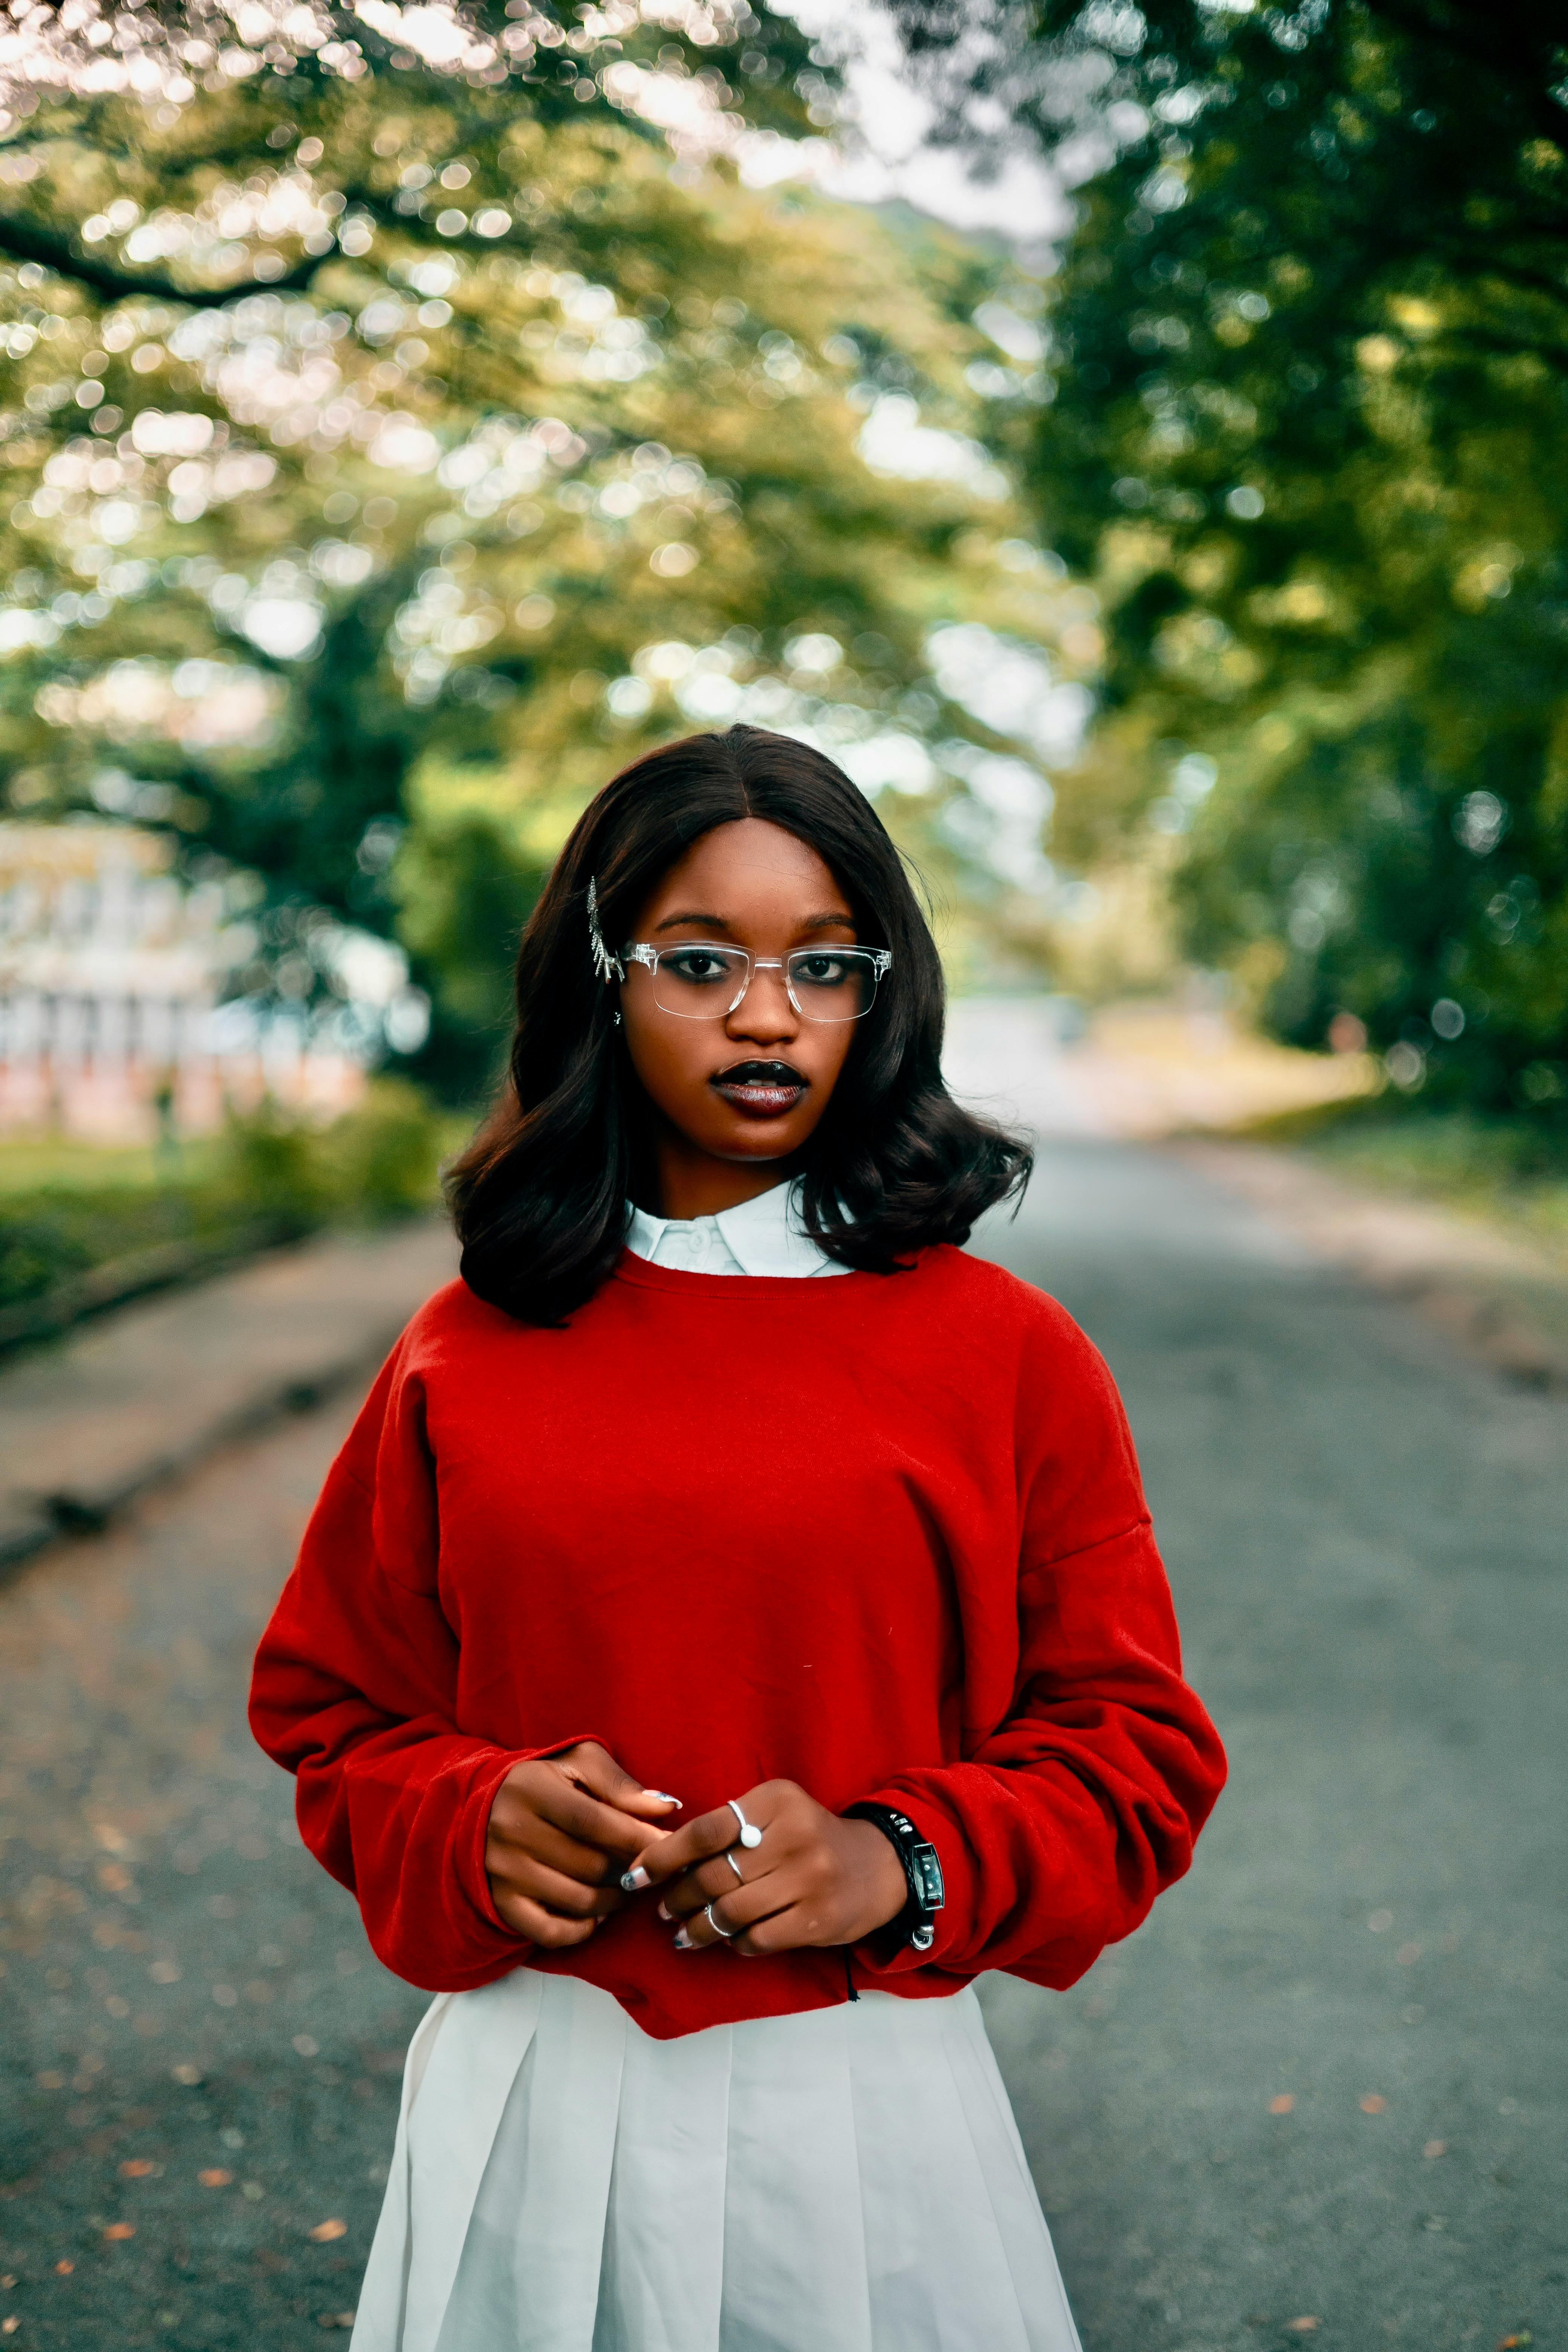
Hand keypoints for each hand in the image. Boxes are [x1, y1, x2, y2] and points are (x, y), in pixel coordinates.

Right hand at [485, 1742, 679, 1948]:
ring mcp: (504, 1872)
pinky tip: (599, 1913)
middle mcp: (511, 1832)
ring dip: (615, 1899)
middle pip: (591, 1864)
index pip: (595, 1822)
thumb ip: (620, 1784)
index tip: (667, 1845)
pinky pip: (551, 1932)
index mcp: (532, 1789)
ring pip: (579, 1900)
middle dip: (630, 1869)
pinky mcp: (501, 1904)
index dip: (637, 1837)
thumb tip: (667, 1808)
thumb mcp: (578, 1765)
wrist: (483, 1808)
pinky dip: (583, 1929)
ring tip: (628, 1885)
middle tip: (649, 1867)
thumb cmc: (545, 1782)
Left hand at [623, 1780, 907, 1956]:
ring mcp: (809, 1880)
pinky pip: (757, 1938)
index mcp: (777, 1801)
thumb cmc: (809, 1838)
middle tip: (664, 1909)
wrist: (876, 1867)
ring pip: (731, 1912)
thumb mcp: (775, 1812)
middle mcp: (794, 1836)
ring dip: (698, 1927)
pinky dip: (734, 1942)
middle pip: (714, 1875)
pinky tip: (726, 1940)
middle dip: (679, 1897)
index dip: (662, 1856)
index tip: (634, 1876)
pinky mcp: (818, 1919)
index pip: (705, 1830)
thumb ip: (730, 1827)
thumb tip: (664, 1858)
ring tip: (683, 1933)